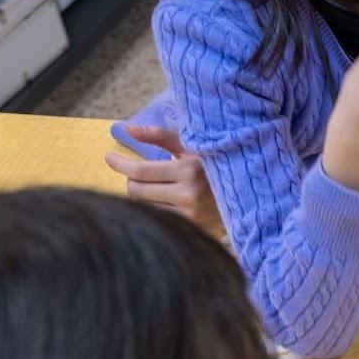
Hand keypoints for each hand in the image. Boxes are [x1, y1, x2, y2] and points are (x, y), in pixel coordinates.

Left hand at [105, 127, 222, 234]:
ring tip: (158, 190)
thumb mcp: (192, 147)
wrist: (249, 195)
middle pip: (136, 190)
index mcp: (188, 170)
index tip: (109, 158)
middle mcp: (189, 194)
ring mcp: (191, 215)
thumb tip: (127, 129)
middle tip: (138, 175)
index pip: (139, 171)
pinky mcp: (193, 230)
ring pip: (144, 207)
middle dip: (132, 181)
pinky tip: (165, 203)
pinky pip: (159, 219)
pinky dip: (156, 210)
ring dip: (144, 197)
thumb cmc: (214, 167)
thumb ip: (159, 136)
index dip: (119, 164)